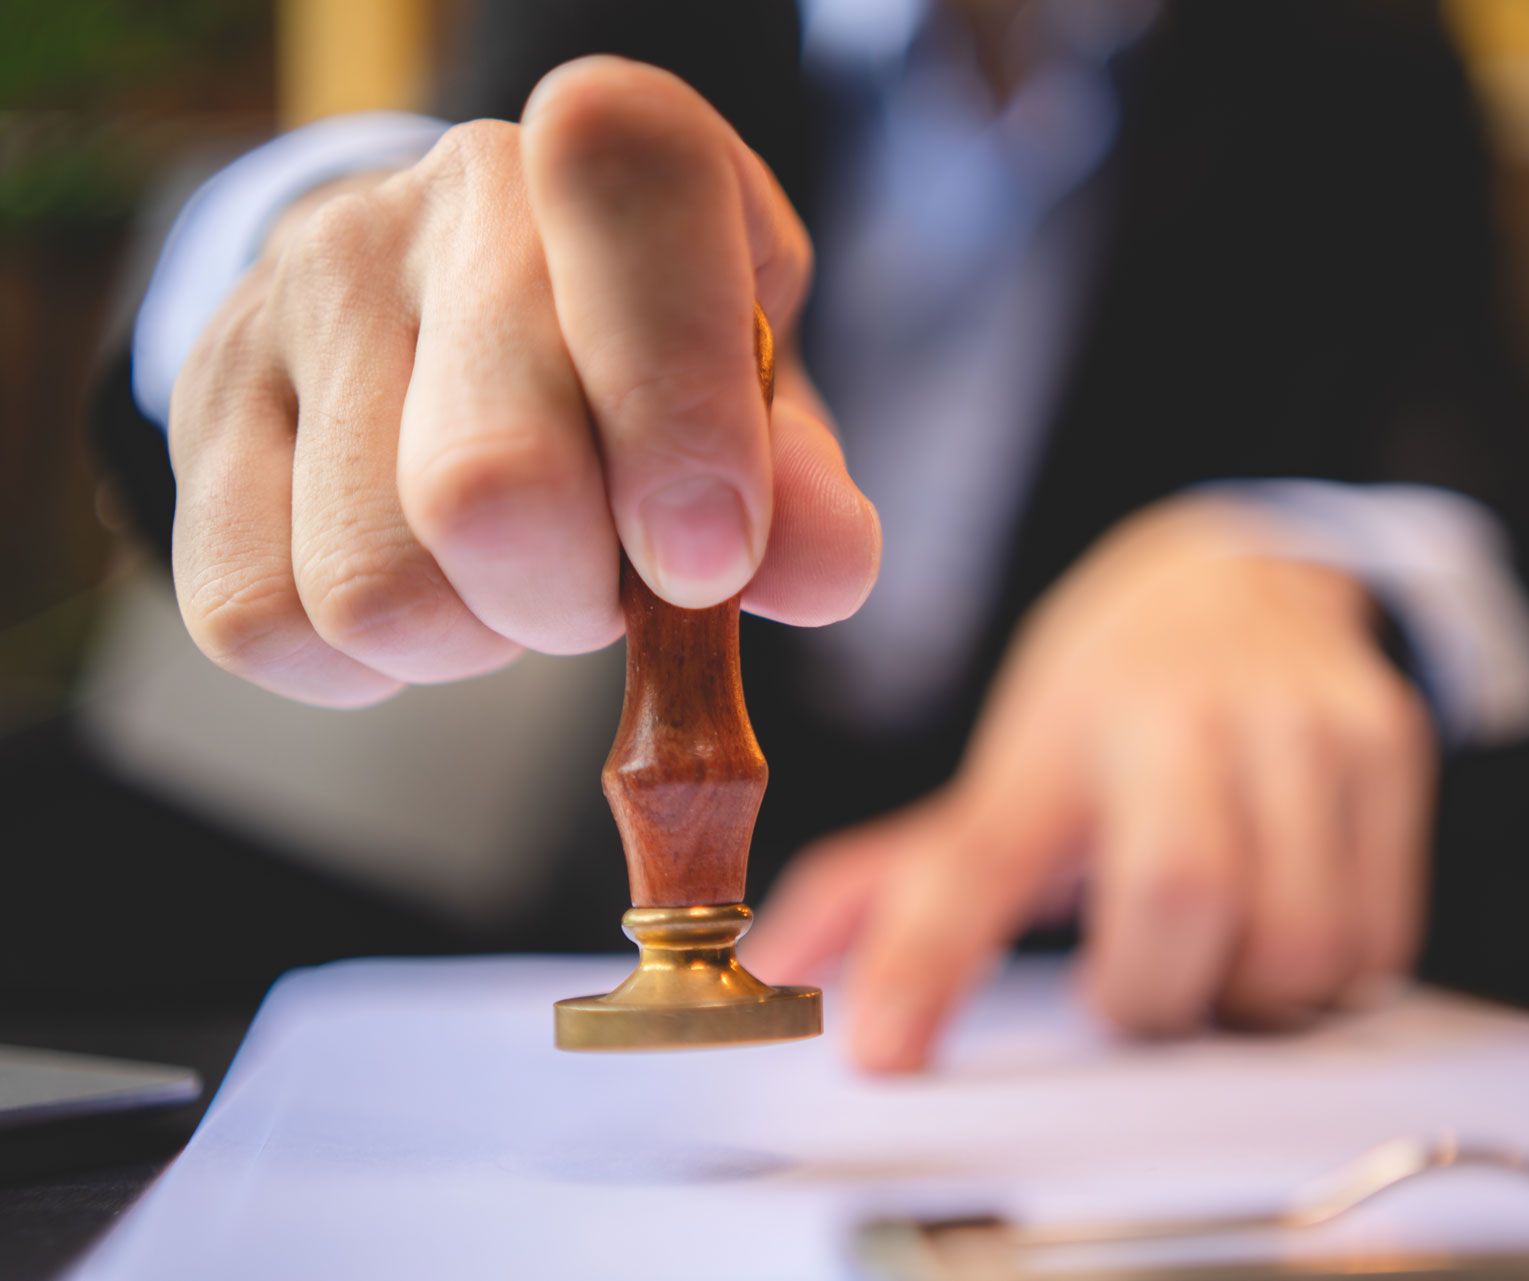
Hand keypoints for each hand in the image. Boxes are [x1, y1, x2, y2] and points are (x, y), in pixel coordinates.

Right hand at [168, 57, 879, 705]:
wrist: (449, 304)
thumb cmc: (638, 357)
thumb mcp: (751, 390)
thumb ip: (801, 481)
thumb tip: (827, 569)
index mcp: (607, 154)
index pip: (634, 202)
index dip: (678, 408)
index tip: (707, 558)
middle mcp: (441, 196)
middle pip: (490, 480)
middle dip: (573, 601)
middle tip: (604, 588)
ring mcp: (297, 295)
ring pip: (376, 585)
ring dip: (472, 635)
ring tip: (508, 571)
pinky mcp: (204, 407)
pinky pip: (265, 622)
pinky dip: (362, 665)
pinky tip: (420, 585)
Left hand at [751, 495, 1435, 1070]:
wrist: (1245, 578)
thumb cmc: (1109, 701)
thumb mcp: (1006, 769)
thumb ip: (904, 876)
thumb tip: (784, 964)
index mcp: (1057, 729)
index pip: (981, 854)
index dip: (932, 957)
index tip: (887, 1053)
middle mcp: (1182, 710)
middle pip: (1181, 893)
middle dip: (1151, 994)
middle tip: (1134, 991)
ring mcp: (1301, 722)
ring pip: (1300, 942)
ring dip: (1246, 998)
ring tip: (1214, 955)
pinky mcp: (1395, 745)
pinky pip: (1380, 940)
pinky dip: (1325, 978)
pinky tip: (1283, 922)